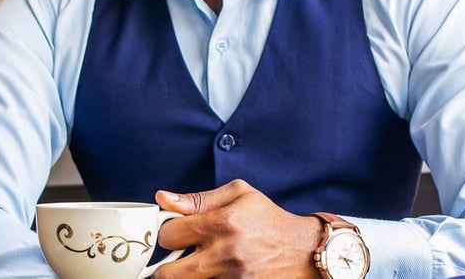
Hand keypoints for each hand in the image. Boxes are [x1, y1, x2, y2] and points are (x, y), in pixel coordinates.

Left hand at [153, 179, 321, 278]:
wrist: (302, 250)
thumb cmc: (267, 218)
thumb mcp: (238, 194)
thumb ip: (197, 199)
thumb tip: (162, 198)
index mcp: (223, 222)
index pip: (169, 235)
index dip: (168, 233)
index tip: (177, 234)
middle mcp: (226, 254)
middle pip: (168, 275)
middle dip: (165, 267)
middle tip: (176, 259)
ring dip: (186, 276)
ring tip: (199, 264)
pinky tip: (215, 271)